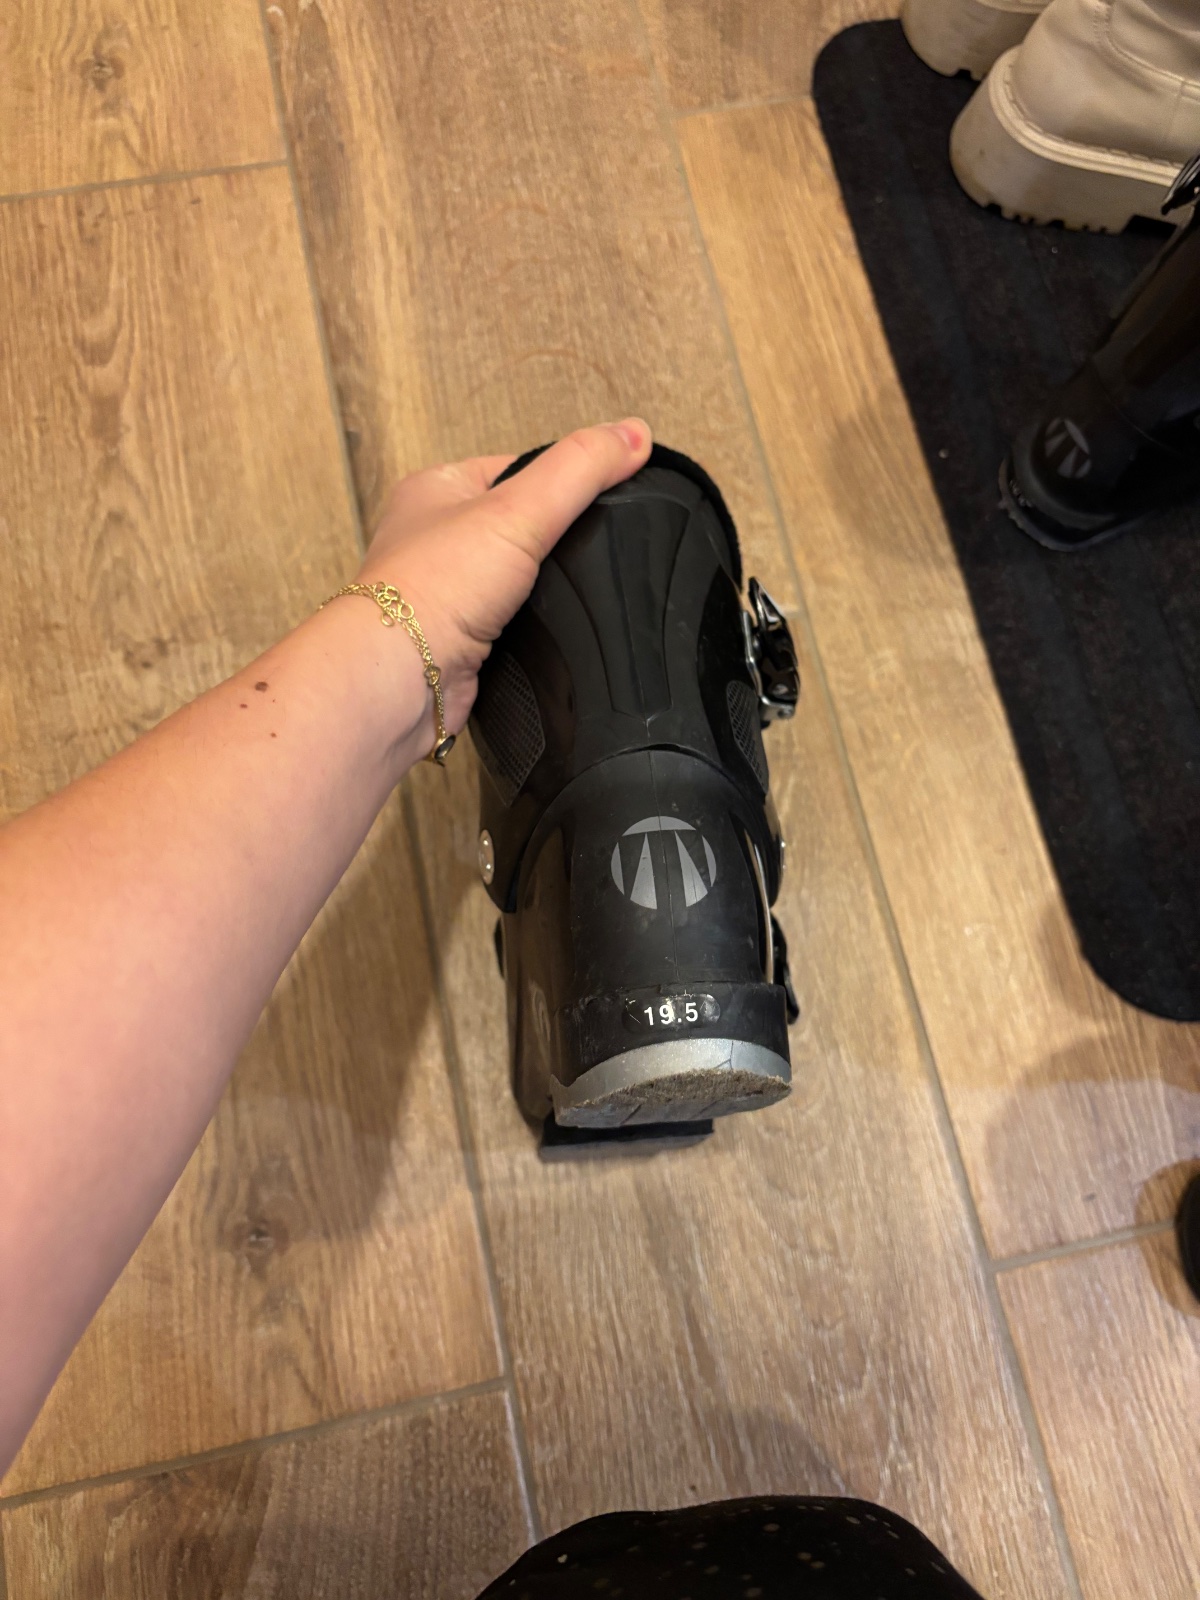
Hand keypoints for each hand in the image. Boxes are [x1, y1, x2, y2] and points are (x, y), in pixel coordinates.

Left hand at [356, 420, 651, 735]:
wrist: (402, 679)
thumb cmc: (433, 588)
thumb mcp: (521, 508)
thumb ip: (581, 469)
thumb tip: (634, 434)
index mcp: (437, 489)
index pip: (516, 468)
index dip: (563, 480)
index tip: (604, 494)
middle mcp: (436, 539)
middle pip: (520, 525)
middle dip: (555, 540)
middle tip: (590, 548)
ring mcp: (448, 591)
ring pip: (518, 579)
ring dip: (544, 590)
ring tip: (569, 592)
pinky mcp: (462, 639)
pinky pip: (513, 623)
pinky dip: (534, 627)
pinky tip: (550, 629)